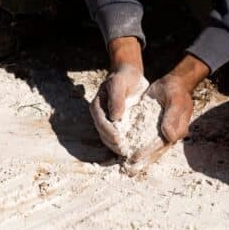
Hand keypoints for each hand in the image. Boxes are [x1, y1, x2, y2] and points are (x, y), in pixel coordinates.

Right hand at [90, 37, 145, 154]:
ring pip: (109, 138)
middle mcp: (100, 115)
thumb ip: (116, 98)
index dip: (109, 133)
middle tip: (125, 151)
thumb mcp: (119, 83)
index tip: (119, 140)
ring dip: (117, 147)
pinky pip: (118, 136)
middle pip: (103, 134)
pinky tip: (132, 149)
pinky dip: (123, 144)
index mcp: (97, 106)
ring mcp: (108, 121)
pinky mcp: (117, 124)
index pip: (101, 123)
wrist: (129, 75)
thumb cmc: (123, 77)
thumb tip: (115, 117)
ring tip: (128, 153)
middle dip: (113, 144)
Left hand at [128, 54, 209, 169]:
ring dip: (140, 160)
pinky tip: (129, 156)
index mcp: (176, 130)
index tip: (135, 157)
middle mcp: (170, 135)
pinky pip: (146, 142)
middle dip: (142, 162)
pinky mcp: (156, 130)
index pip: (159, 144)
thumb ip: (173, 117)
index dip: (147, 151)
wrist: (175, 84)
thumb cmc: (175, 91)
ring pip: (151, 150)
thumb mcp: (175, 100)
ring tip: (128, 169)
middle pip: (155, 152)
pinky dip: (139, 149)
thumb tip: (169, 136)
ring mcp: (164, 134)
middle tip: (129, 171)